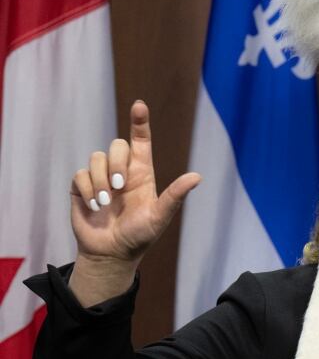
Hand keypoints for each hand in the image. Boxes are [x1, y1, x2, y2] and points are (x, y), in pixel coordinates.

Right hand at [69, 101, 200, 305]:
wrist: (112, 253)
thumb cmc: (140, 235)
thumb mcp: (159, 216)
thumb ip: (175, 196)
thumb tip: (197, 177)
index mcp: (142, 173)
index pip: (140, 141)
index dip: (139, 123)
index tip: (139, 105)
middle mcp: (121, 171)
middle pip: (116, 146)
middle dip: (116, 163)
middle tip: (120, 188)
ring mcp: (101, 178)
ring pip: (96, 158)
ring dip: (101, 180)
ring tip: (106, 204)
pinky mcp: (82, 187)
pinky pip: (81, 174)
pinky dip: (88, 190)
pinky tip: (94, 206)